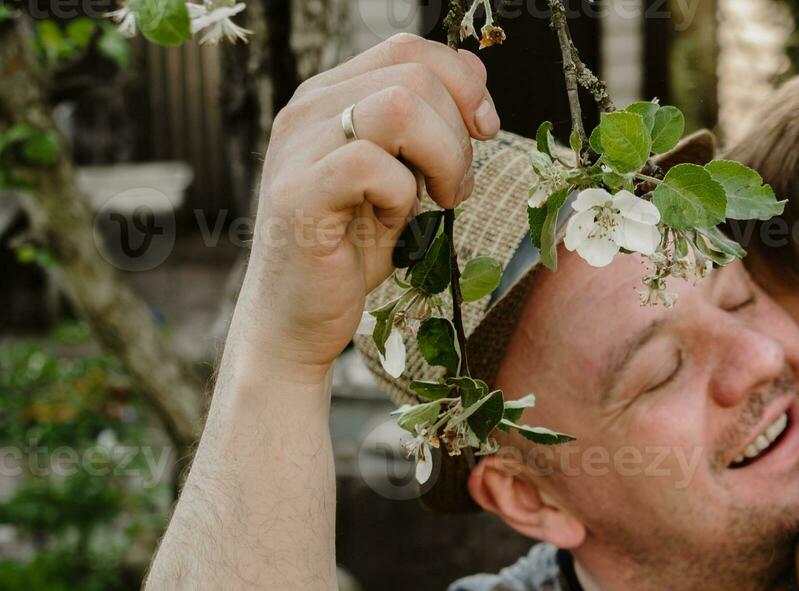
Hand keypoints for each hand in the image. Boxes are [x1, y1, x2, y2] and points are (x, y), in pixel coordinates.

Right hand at [231, 34, 498, 382]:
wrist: (298, 317)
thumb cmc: (351, 248)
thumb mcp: (403, 176)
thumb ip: (427, 127)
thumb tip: (475, 76)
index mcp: (332, 96)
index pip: (408, 49)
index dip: (462, 83)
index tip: (484, 130)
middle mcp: (308, 109)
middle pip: (414, 74)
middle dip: (459, 132)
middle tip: (457, 186)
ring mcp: (298, 148)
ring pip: (399, 107)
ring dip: (442, 157)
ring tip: (438, 199)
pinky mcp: (298, 193)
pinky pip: (372, 166)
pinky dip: (403, 194)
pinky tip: (394, 220)